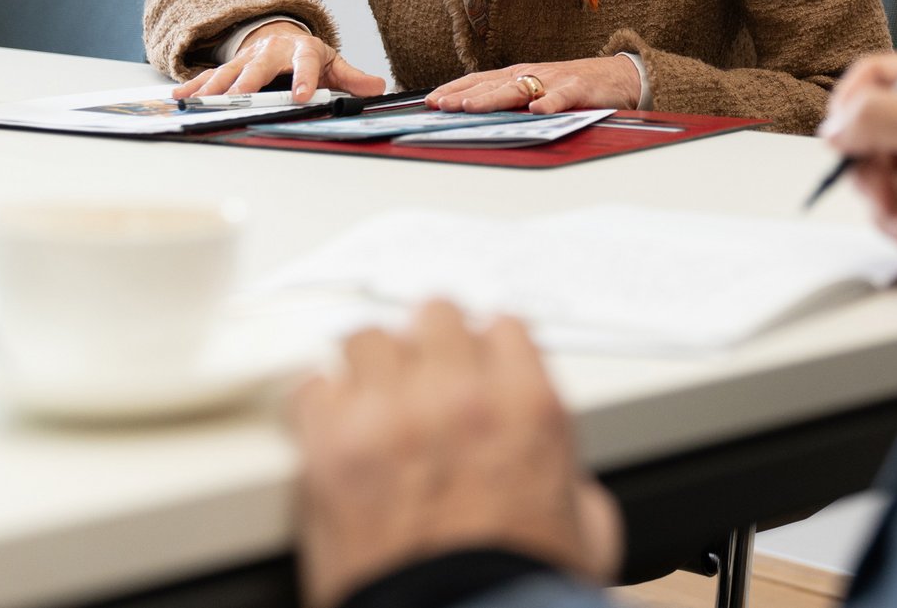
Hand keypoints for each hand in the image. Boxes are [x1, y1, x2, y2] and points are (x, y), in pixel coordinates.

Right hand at [173, 20, 386, 102]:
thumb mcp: (335, 64)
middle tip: (239, 98)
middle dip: (249, 82)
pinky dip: (196, 86)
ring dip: (215, 87)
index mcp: (303, 50)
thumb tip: (378, 87)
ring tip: (202, 102)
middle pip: (260, 66)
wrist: (285, 38)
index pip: (307, 62)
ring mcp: (249, 57)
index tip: (303, 96)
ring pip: (230, 71)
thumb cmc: (310, 56)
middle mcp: (273, 51)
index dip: (305, 78)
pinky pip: (211, 76)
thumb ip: (353, 78)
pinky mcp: (232, 66)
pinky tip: (182, 96)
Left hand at [290, 304, 621, 607]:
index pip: (503, 326)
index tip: (476, 363)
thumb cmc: (518, 590)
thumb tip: (555, 468)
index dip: (487, 349)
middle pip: (435, 316)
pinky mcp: (330, 448)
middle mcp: (459, 396)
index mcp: (527, 404)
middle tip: (421, 371)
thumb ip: (563, 468)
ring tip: (369, 393)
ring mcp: (390, 416)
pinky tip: (331, 423)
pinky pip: (313, 387)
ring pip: (368, 339)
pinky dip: (322, 403)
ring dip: (372, 363)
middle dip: (430, 343)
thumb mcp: (583, 520)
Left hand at [428, 56, 640, 113]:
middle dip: (463, 95)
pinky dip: (549, 102)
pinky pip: (561, 97)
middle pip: (492, 85)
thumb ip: (512, 100)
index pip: (480, 80)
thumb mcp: (538, 90)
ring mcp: (554, 81)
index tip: (429, 99)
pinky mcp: (578, 89)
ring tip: (471, 107)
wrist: (618, 77)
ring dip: (493, 98)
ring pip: (518, 89)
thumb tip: (475, 113)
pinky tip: (536, 110)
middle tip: (439, 105)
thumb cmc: (574, 86)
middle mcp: (531, 74)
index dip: (454, 89)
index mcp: (519, 75)